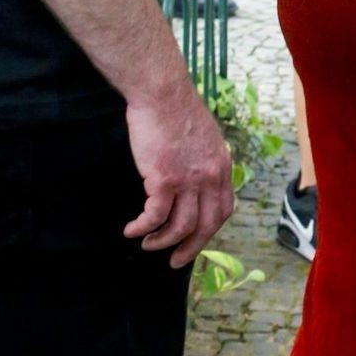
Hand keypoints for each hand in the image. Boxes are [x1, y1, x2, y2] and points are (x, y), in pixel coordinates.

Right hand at [124, 80, 234, 268]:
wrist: (162, 93)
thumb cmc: (176, 110)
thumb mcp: (205, 137)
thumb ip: (204, 161)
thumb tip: (197, 179)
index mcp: (221, 167)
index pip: (223, 210)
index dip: (209, 230)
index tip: (196, 241)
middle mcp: (209, 177)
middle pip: (204, 226)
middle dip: (190, 248)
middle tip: (176, 262)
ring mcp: (188, 180)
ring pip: (179, 226)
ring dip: (162, 241)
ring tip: (147, 244)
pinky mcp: (163, 179)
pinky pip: (154, 215)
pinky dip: (142, 227)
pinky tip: (132, 229)